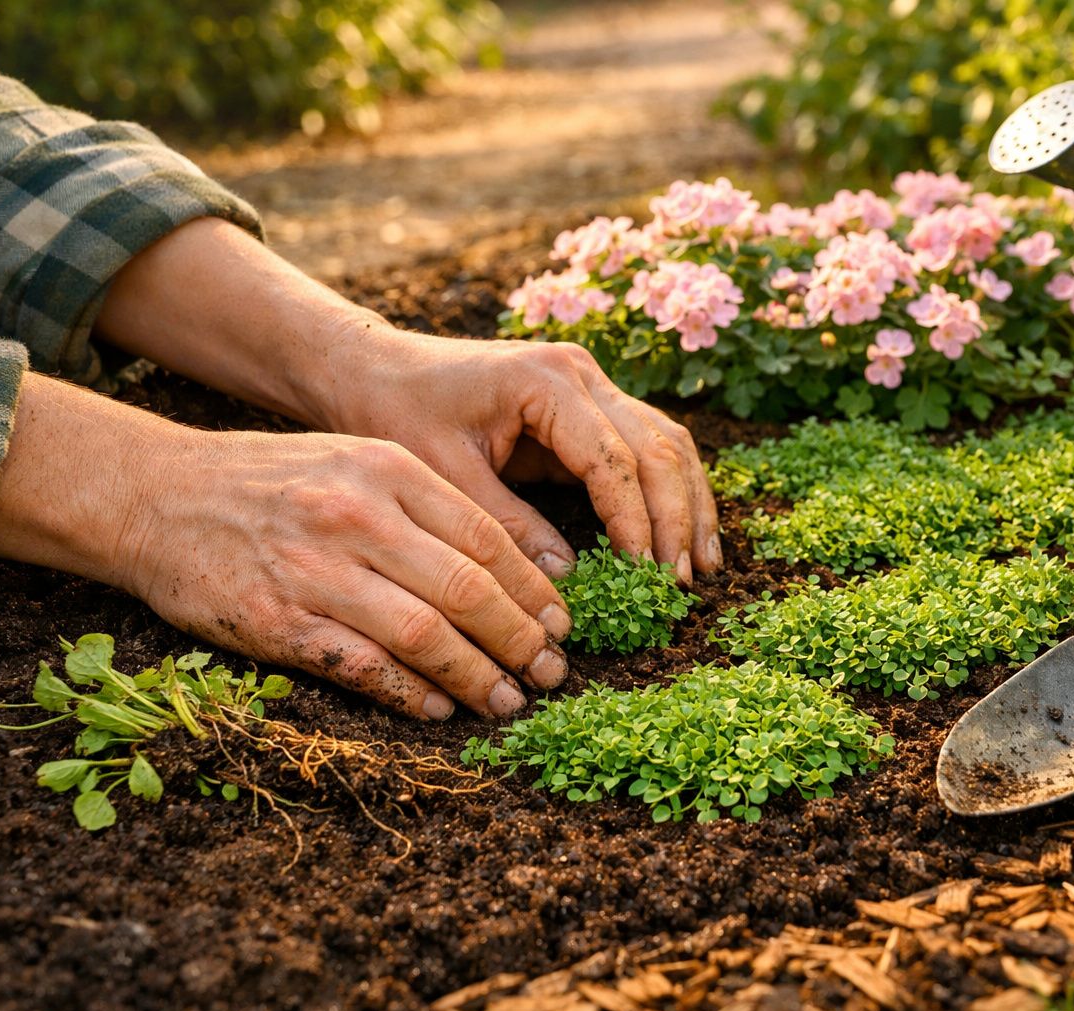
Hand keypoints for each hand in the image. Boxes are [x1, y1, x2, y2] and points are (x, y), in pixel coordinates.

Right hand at [0, 375, 571, 719]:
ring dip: (477, 676)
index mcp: (387, 470)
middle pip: (468, 588)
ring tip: (507, 702)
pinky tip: (438, 709)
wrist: (156, 494)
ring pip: (425, 634)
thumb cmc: (271, 482)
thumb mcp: (354, 461)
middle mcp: (357, 516)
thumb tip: (514, 569)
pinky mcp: (276, 622)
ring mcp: (315, 570)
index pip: (487, 538)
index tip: (561, 626)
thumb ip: (425, 506)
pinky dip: (408, 693)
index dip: (534, 590)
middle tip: (550, 674)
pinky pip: (362, 667)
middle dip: (521, 640)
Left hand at [322, 329, 722, 583]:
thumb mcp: (444, 475)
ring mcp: (591, 386)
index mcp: (548, 381)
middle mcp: (582, 374)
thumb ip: (507, 524)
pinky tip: (682, 537)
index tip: (645, 575)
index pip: (615, 458)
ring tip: (700, 566)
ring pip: (666, 442)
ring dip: (689, 504)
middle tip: (681, 581)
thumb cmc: (397, 412)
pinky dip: (669, 491)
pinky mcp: (589, 408)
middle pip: (658, 447)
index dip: (636, 521)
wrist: (374, 367)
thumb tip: (567, 579)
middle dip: (677, 518)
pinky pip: (647, 447)